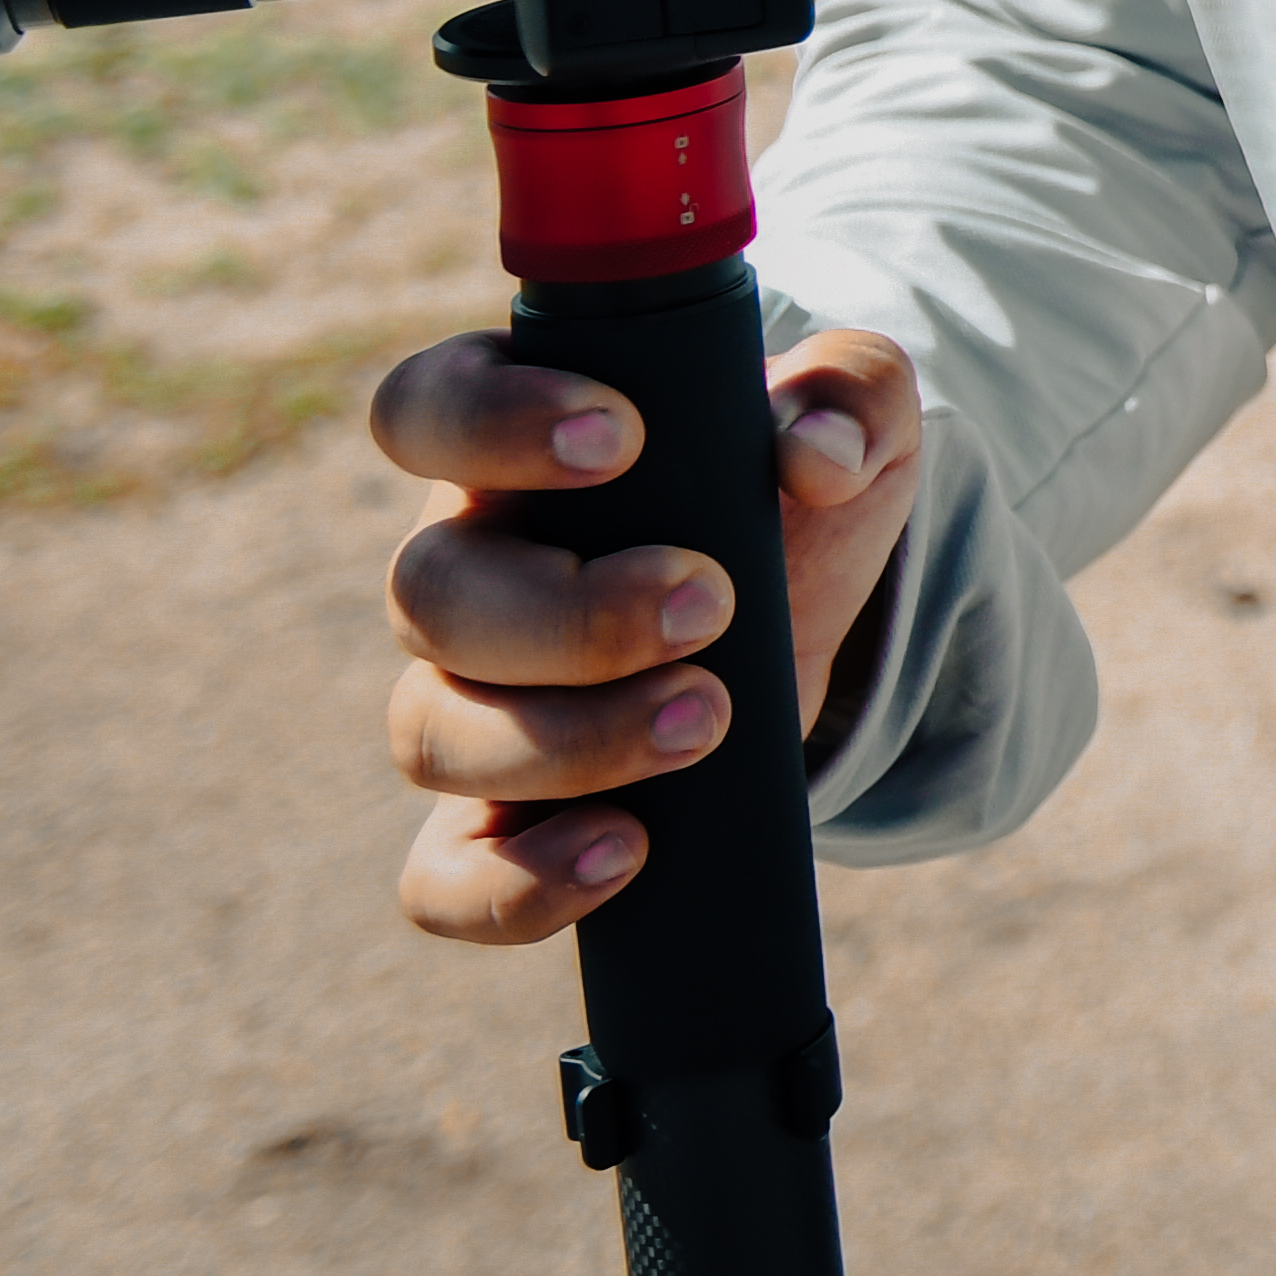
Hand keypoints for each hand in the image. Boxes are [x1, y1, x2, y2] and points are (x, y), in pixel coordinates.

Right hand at [368, 323, 921, 944]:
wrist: (811, 608)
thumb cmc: (795, 479)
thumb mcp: (851, 412)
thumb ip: (850, 390)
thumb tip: (815, 450)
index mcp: (509, 443)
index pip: (423, 411)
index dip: (491, 424)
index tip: (621, 439)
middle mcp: (462, 568)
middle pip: (427, 594)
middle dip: (571, 613)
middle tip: (709, 601)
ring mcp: (465, 698)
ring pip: (430, 733)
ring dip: (566, 741)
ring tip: (708, 716)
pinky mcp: (501, 815)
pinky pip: (441, 878)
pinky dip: (513, 885)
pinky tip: (627, 852)